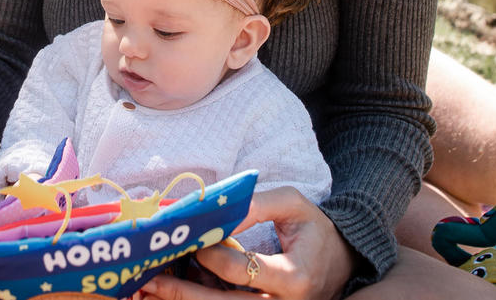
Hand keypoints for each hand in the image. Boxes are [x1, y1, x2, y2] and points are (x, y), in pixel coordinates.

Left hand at [137, 187, 354, 299]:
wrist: (344, 261)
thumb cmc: (315, 229)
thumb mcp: (292, 204)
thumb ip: (256, 205)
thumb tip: (216, 211)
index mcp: (294, 277)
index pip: (240, 270)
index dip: (210, 254)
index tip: (191, 238)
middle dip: (184, 294)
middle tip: (150, 280)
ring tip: (152, 290)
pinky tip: (177, 292)